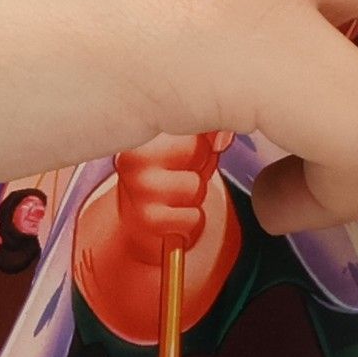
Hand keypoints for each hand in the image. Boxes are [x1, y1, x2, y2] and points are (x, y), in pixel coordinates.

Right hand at [73, 133, 236, 343]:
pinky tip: (172, 221)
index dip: (202, 145)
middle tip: (180, 181)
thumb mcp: (184, 153)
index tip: (189, 158)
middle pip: (198, 151)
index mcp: (142, 137)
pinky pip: (194, 217)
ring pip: (196, 187)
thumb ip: (204, 136)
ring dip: (195, 199)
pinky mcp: (149, 220)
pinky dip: (190, 223)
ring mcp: (140, 190)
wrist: (138, 229)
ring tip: (175, 203)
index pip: (191, 127)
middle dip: (199, 169)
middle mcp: (134, 160)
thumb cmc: (167, 185)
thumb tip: (222, 137)